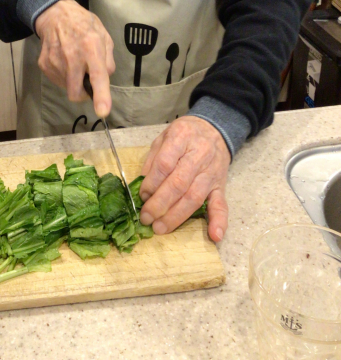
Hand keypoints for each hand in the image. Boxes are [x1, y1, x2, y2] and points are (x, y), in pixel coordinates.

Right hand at [34, 0, 114, 117]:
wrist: (56, 15)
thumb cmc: (84, 25)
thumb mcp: (104, 36)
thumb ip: (108, 59)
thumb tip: (106, 78)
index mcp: (91, 47)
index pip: (97, 75)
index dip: (101, 95)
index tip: (102, 111)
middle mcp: (72, 56)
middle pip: (75, 93)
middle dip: (83, 94)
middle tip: (86, 81)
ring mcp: (55, 61)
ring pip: (66, 88)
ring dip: (73, 81)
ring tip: (74, 62)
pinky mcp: (44, 64)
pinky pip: (57, 81)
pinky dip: (64, 76)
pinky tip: (64, 61)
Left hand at [139, 116, 230, 242]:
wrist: (214, 129)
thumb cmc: (185, 135)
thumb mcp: (164, 136)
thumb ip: (153, 158)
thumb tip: (142, 183)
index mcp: (182, 137)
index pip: (165, 163)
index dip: (152, 182)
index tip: (142, 195)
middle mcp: (199, 154)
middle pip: (179, 183)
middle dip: (160, 204)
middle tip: (146, 217)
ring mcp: (211, 172)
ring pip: (194, 197)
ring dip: (176, 216)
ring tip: (160, 227)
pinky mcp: (221, 185)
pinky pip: (221, 204)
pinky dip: (219, 221)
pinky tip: (214, 235)